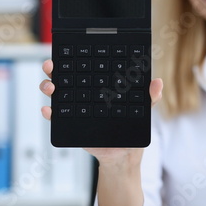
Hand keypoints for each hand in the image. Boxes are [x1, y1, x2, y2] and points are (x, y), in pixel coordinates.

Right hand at [39, 59, 162, 164]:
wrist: (123, 154)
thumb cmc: (131, 127)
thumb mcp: (142, 109)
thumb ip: (149, 96)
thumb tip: (157, 83)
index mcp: (98, 84)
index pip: (84, 66)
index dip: (74, 57)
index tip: (68, 51)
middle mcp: (83, 93)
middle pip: (64, 76)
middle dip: (54, 68)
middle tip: (51, 66)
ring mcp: (75, 108)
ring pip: (56, 93)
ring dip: (48, 87)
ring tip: (51, 87)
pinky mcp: (70, 124)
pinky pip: (56, 117)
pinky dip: (49, 113)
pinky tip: (48, 110)